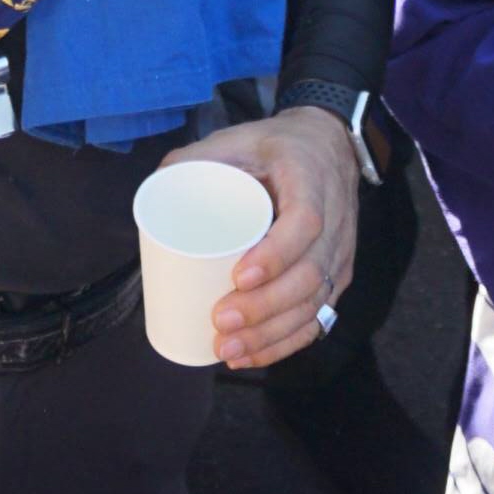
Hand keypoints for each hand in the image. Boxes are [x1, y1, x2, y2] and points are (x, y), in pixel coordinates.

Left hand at [159, 107, 361, 370]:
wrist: (327, 145)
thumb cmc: (274, 145)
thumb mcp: (237, 137)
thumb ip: (195, 158)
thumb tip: (154, 194)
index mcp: (310, 178)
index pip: (305, 222)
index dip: (275, 254)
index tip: (237, 277)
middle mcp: (335, 219)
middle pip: (310, 274)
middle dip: (264, 308)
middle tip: (220, 322)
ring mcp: (340, 252)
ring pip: (315, 303)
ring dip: (271, 335)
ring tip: (227, 348)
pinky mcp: (336, 276)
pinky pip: (319, 317)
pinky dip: (286, 343)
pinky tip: (253, 356)